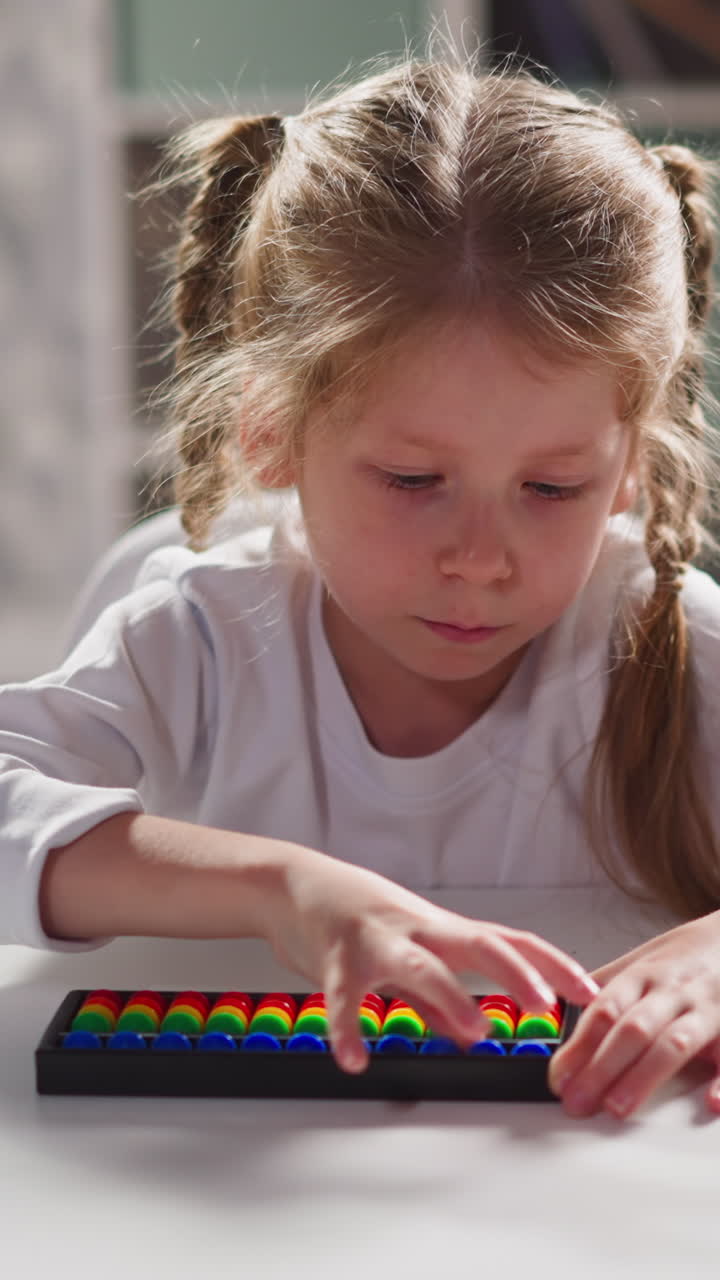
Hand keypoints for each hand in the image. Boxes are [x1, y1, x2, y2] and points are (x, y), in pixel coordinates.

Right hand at [263, 844, 598, 1071]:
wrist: (294, 884)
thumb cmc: (355, 918)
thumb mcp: (405, 954)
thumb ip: (435, 999)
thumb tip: (472, 1032)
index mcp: (441, 930)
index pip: (510, 940)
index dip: (552, 964)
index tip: (589, 992)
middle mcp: (417, 929)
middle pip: (479, 942)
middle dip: (517, 971)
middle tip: (548, 1005)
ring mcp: (377, 939)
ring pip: (419, 963)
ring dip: (449, 994)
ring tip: (475, 1028)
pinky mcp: (334, 955)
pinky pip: (342, 994)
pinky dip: (348, 1028)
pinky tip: (355, 1058)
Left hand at [548, 910, 719, 1118]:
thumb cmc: (687, 958)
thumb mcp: (642, 961)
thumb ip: (606, 988)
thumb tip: (561, 1016)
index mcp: (643, 976)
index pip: (604, 1010)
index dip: (578, 1046)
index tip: (558, 1077)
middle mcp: (673, 992)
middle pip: (633, 1029)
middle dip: (601, 1067)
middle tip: (577, 1101)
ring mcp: (708, 1009)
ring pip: (674, 1043)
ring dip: (644, 1076)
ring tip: (618, 1108)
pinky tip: (711, 1102)